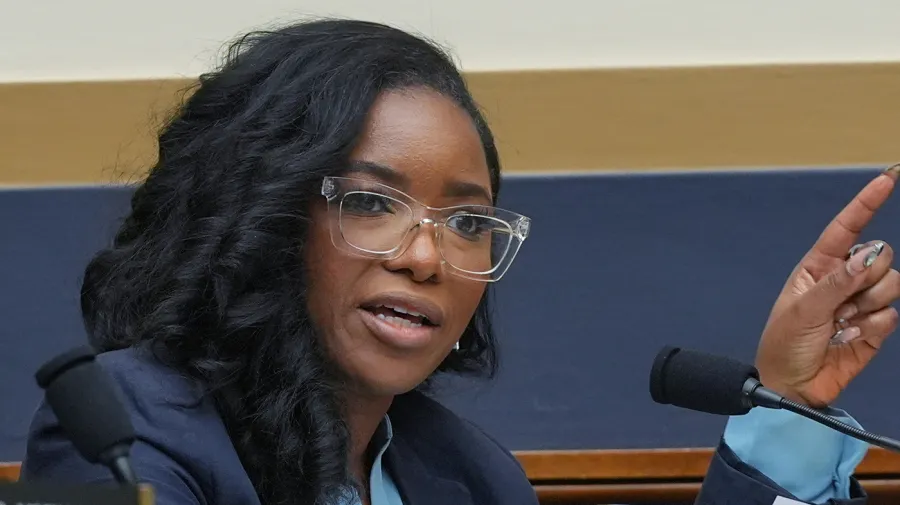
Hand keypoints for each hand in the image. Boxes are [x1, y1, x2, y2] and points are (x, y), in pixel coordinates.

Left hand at [755, 165, 899, 407]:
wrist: (793, 386)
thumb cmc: (784, 343)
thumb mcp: (803, 309)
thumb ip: (838, 282)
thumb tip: (869, 255)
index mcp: (819, 267)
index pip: (846, 228)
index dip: (866, 203)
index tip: (888, 177)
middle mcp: (845, 279)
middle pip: (881, 255)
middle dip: (867, 276)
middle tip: (840, 303)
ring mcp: (863, 303)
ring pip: (892, 284)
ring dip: (867, 305)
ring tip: (840, 324)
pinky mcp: (877, 327)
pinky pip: (891, 316)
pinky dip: (872, 328)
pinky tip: (849, 339)